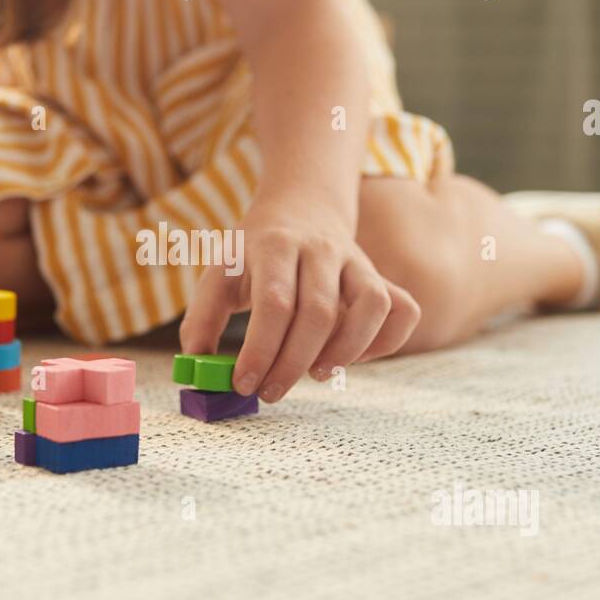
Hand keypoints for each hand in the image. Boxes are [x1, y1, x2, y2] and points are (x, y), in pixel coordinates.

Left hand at [179, 191, 419, 401]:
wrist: (301, 207)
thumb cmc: (254, 253)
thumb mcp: (219, 272)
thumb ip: (202, 319)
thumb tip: (196, 369)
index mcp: (274, 246)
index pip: (275, 303)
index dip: (261, 350)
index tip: (244, 383)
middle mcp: (320, 250)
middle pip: (319, 312)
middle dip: (293, 363)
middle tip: (270, 392)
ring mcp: (356, 262)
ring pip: (372, 305)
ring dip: (347, 350)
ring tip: (317, 375)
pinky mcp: (379, 277)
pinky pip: (402, 308)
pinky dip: (386, 341)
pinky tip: (355, 357)